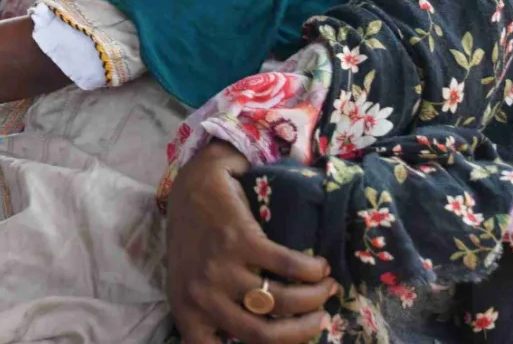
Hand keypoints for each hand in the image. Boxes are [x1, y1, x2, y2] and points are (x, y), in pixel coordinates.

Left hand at [166, 142, 335, 343]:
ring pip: (282, 302)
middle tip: (319, 319)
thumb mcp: (189, 285)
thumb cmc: (194, 239)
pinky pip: (289, 266)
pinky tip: (320, 267)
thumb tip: (259, 334)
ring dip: (315, 299)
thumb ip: (212, 316)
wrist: (189, 184)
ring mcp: (220, 268)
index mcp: (187, 310)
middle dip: (301, 332)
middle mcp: (201, 295)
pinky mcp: (240, 240)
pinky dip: (313, 271)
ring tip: (326, 289)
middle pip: (264, 335)